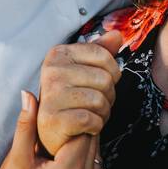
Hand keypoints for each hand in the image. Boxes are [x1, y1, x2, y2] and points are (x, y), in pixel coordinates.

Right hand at [0, 91, 101, 168]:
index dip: (74, 122)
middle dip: (81, 135)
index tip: (64, 117)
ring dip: (86, 153)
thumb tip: (28, 94)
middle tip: (67, 129)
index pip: (83, 132)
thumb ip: (27, 125)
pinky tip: (70, 168)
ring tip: (67, 149)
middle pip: (92, 145)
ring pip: (97, 161)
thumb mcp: (17, 159)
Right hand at [36, 30, 123, 156]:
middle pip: (105, 79)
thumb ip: (100, 51)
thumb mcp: (84, 70)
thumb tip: (117, 34)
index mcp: (58, 54)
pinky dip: (96, 126)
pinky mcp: (53, 119)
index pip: (104, 56)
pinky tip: (86, 127)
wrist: (54, 134)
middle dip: (108, 96)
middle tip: (95, 104)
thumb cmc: (73, 99)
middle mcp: (51, 71)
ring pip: (100, 101)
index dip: (112, 73)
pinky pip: (92, 120)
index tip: (100, 84)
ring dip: (103, 113)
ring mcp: (50, 95)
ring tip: (90, 115)